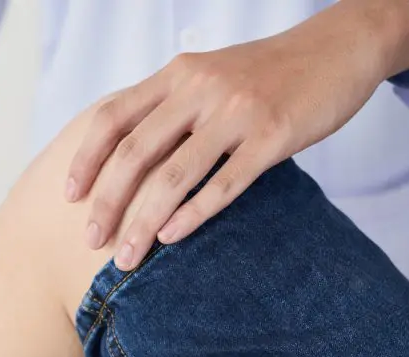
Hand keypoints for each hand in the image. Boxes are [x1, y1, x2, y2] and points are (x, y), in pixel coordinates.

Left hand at [65, 0, 408, 269]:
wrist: (338, 48)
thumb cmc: (265, 73)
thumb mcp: (208, 75)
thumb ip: (169, 106)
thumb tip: (124, 154)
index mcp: (177, 74)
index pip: (112, 118)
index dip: (85, 159)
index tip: (69, 197)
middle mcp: (200, 88)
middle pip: (135, 153)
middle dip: (107, 202)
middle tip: (90, 241)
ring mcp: (236, 112)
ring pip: (175, 176)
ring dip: (144, 223)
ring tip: (126, 258)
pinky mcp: (273, 136)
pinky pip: (224, 184)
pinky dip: (192, 215)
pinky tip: (171, 239)